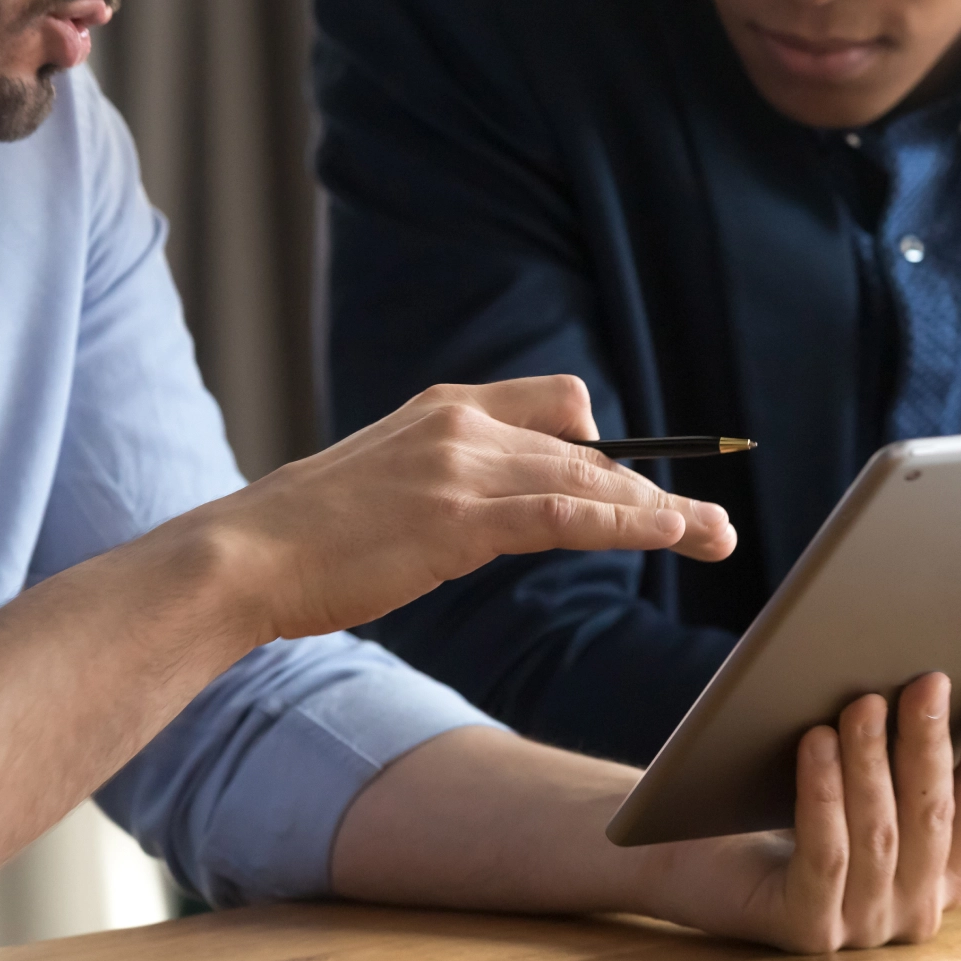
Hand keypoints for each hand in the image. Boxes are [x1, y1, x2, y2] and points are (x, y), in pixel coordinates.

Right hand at [172, 376, 736, 640]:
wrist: (243, 557)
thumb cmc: (304, 537)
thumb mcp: (381, 488)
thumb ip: (441, 485)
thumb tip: (482, 517)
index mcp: (442, 407)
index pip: (555, 404)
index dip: (603, 443)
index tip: (637, 480)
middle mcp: (460, 422)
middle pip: (585, 446)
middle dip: (649, 490)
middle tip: (706, 523)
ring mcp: (461, 466)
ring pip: (589, 479)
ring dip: (662, 512)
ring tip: (717, 536)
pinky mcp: (462, 517)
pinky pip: (568, 514)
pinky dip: (628, 524)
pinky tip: (671, 535)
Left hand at [331, 670, 960, 954]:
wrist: (692, 852)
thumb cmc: (791, 800)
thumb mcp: (877, 777)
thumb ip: (951, 764)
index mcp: (945, 872)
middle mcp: (915, 908)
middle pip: (932, 814)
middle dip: (932, 741)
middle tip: (925, 676)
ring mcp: (863, 926)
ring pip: (880, 834)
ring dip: (874, 761)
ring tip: (861, 698)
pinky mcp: (806, 929)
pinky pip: (822, 856)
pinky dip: (822, 795)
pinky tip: (814, 742)